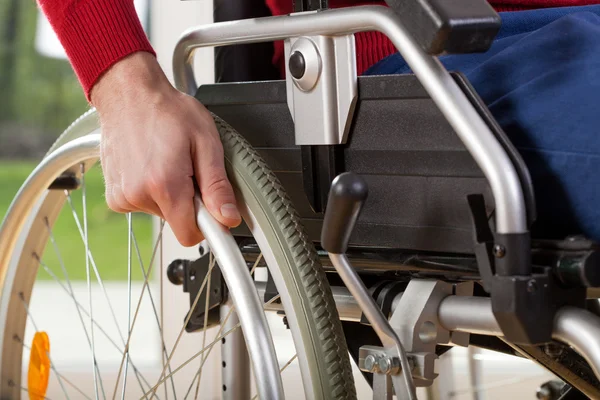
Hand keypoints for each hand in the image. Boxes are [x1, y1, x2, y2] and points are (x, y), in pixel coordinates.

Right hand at [91, 52, 240, 245]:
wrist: (129, 94)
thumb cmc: (168, 111)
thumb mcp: (206, 143)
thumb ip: (217, 186)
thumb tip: (228, 218)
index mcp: (165, 185)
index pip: (190, 234)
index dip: (207, 224)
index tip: (212, 210)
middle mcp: (139, 195)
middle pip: (178, 221)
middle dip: (189, 201)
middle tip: (188, 168)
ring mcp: (123, 197)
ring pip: (162, 213)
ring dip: (170, 193)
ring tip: (168, 161)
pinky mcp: (114, 196)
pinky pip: (144, 205)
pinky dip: (152, 191)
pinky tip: (151, 165)